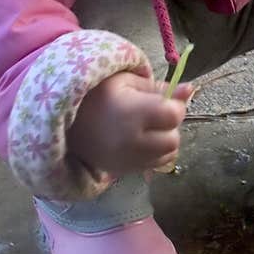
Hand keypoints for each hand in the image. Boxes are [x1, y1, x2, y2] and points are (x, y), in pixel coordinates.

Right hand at [67, 69, 194, 176]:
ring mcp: (126, 160)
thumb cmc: (96, 93)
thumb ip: (161, 88)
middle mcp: (131, 141)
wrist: (63, 120)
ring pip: (167, 157)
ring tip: (148, 129)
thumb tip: (191, 90)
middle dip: (170, 127)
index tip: (164, 101)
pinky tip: (140, 142)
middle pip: (173, 141)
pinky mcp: (122, 171)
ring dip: (164, 142)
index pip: (174, 116)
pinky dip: (154, 154)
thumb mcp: (127, 81)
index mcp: (133, 113)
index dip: (174, 107)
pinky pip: (153, 166)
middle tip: (155, 116)